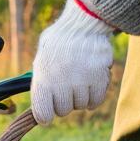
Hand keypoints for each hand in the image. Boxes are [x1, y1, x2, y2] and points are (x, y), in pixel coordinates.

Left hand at [30, 0, 114, 123]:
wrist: (82, 24)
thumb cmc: (58, 43)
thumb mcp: (41, 60)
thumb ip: (41, 84)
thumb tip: (40, 109)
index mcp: (43, 78)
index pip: (42, 112)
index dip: (44, 116)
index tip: (46, 115)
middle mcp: (62, 82)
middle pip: (63, 110)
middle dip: (63, 103)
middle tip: (64, 89)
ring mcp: (81, 80)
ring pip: (81, 106)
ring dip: (79, 98)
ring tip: (77, 81)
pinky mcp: (99, 77)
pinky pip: (96, 100)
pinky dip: (93, 97)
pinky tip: (89, 87)